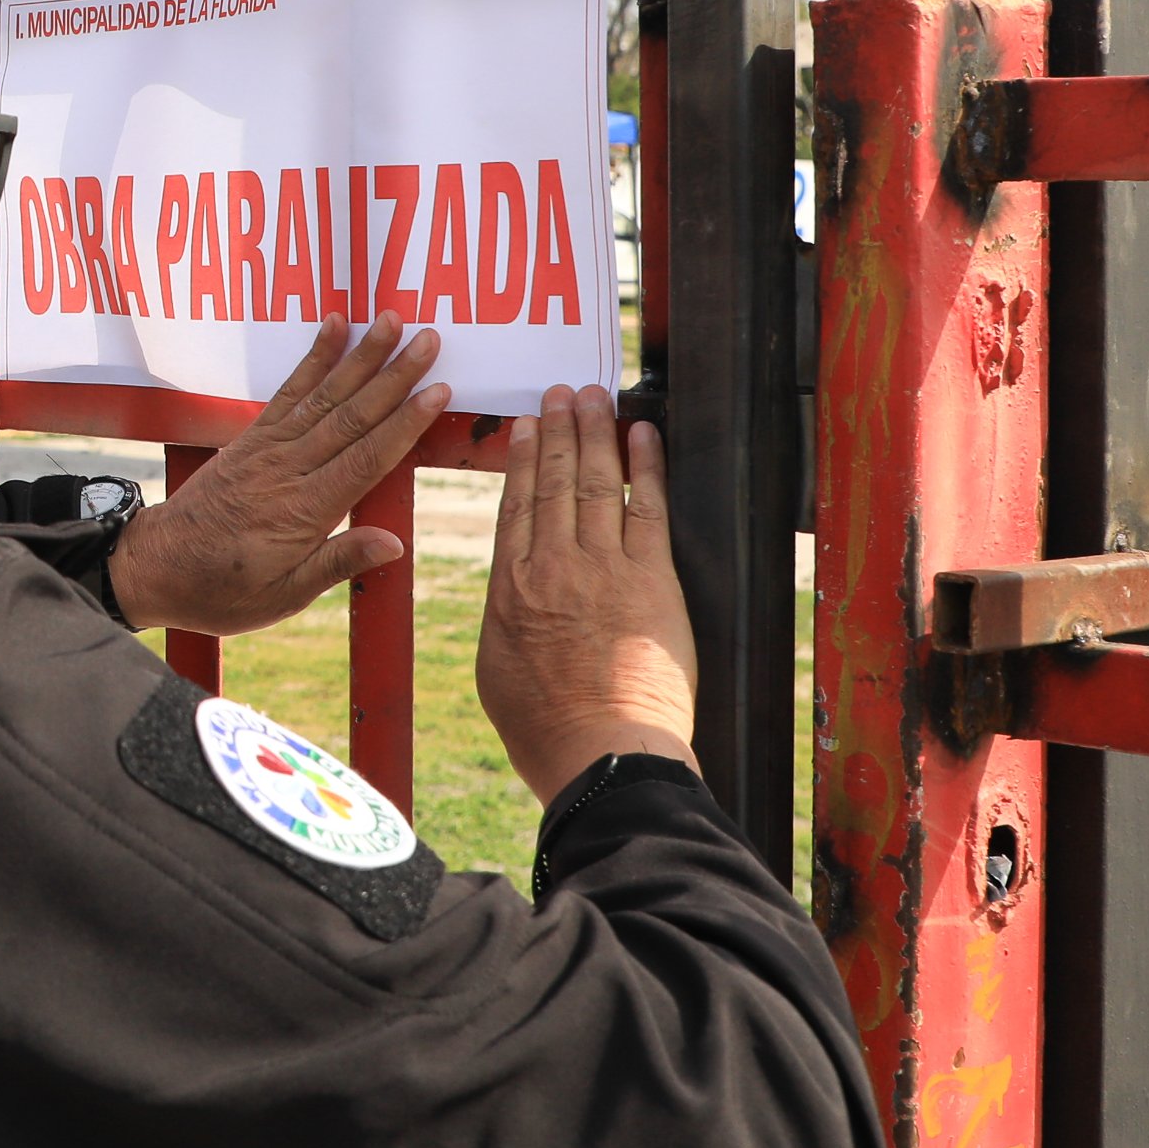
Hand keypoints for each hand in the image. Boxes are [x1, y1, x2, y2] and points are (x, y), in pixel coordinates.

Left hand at [106, 316, 446, 635]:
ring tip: (390, 321)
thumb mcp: (281, 596)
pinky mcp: (251, 438)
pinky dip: (314, 359)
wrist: (154, 567)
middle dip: (394, 375)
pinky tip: (333, 329)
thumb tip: (394, 543)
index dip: (405, 423)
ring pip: (324, 395)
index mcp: (303, 511)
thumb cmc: (221, 591)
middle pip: (352, 416)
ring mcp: (266, 448)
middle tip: (429, 339)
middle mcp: (287, 470)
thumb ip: (337, 564)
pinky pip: (288, 392)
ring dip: (361, 356)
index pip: (366, 459)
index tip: (437, 391)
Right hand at [472, 385, 698, 802]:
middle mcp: (552, 568)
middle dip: (558, 431)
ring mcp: (603, 569)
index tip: (526, 428)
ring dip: (595, 434)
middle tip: (562, 394)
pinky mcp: (651, 580)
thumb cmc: (546, 730)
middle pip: (555, 483)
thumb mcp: (497, 671)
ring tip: (595, 398)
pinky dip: (645, 466)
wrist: (600, 753)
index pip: (516, 507)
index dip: (522, 461)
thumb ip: (505, 621)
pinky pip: (648, 508)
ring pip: (596, 483)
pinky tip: (642, 435)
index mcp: (511, 590)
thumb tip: (512, 599)